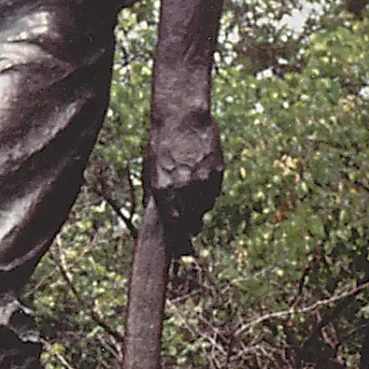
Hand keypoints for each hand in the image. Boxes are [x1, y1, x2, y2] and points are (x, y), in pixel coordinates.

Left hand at [144, 107, 224, 257]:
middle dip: (189, 227)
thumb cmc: (160, 143)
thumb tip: (158, 219)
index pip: (174, 228)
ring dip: (199, 208)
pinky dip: (208, 193)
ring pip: (205, 208)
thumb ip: (155, 196)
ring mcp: (204, 181)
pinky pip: (214, 192)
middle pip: (192, 222)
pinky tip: (201, 180)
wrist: (182, 117)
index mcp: (165, 191)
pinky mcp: (218, 172)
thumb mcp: (150, 171)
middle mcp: (185, 189)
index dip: (178, 243)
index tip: (180, 252)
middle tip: (188, 225)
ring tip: (191, 192)